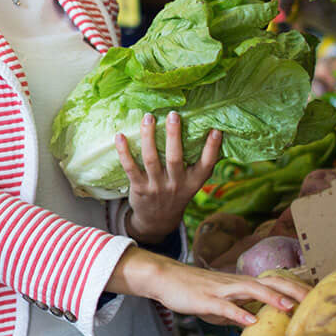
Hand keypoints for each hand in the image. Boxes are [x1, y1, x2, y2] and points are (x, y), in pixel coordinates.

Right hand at [109, 247, 310, 326]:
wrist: (164, 278)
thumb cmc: (193, 291)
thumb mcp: (222, 305)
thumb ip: (240, 312)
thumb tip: (257, 326)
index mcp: (242, 284)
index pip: (276, 283)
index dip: (296, 289)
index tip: (319, 298)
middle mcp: (235, 283)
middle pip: (270, 282)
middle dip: (293, 290)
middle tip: (315, 301)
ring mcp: (220, 290)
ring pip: (249, 290)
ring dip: (270, 298)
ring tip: (289, 307)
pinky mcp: (205, 299)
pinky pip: (224, 306)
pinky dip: (239, 313)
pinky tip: (251, 322)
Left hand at [117, 111, 221, 243]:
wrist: (158, 220)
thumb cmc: (176, 192)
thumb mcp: (191, 182)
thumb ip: (197, 163)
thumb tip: (206, 131)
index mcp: (193, 181)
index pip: (206, 164)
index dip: (212, 148)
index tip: (215, 130)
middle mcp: (176, 184)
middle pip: (175, 158)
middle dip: (174, 135)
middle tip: (173, 115)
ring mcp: (157, 187)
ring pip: (151, 159)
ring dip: (149, 137)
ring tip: (148, 117)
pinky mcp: (139, 188)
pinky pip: (130, 168)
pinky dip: (124, 152)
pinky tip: (120, 136)